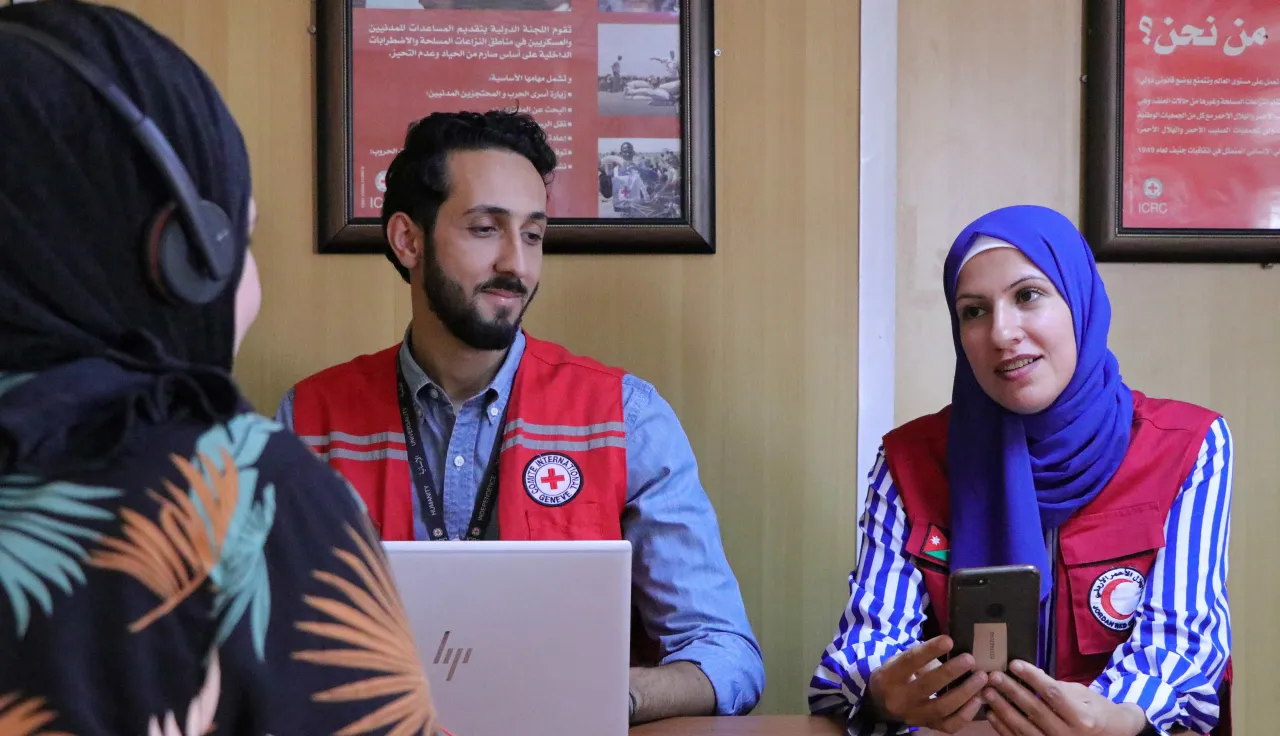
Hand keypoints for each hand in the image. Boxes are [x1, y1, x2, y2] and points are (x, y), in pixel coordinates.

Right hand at [865, 635, 987, 733]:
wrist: (881, 705)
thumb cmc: (894, 676)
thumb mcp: (898, 661)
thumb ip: (920, 658)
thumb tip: (951, 650)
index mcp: (890, 677)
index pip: (910, 661)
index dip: (930, 650)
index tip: (949, 641)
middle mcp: (901, 699)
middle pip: (927, 686)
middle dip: (951, 672)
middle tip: (970, 659)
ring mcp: (915, 716)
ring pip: (942, 708)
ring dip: (965, 692)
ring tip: (981, 678)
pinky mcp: (928, 726)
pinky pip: (950, 726)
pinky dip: (966, 714)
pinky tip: (977, 700)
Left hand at [982, 660, 1148, 735]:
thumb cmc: (1096, 711)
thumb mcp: (1084, 694)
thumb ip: (1058, 687)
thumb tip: (1030, 675)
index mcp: (1082, 716)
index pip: (1052, 694)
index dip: (1032, 677)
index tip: (1014, 664)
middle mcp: (1068, 734)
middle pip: (1035, 710)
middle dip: (1011, 691)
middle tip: (993, 676)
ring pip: (1023, 727)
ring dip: (1002, 709)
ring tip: (986, 692)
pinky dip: (1003, 727)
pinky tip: (991, 714)